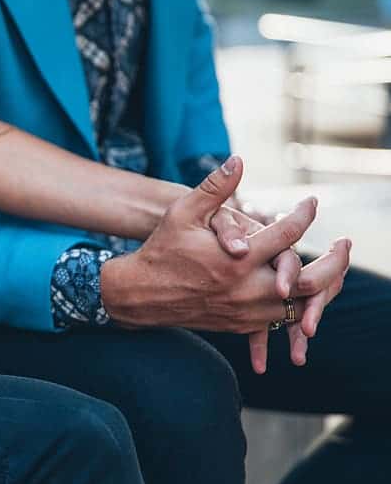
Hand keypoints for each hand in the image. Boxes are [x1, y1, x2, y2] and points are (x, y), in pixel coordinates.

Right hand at [101, 156, 340, 366]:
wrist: (139, 295)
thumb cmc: (161, 249)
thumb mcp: (182, 212)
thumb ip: (214, 187)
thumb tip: (239, 159)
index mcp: (235, 259)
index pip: (287, 232)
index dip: (306, 213)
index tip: (312, 202)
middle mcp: (244, 288)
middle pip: (310, 280)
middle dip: (335, 261)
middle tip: (344, 244)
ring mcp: (244, 310)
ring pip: (301, 305)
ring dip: (323, 286)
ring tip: (334, 267)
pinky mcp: (240, 324)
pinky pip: (281, 320)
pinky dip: (300, 306)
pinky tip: (306, 290)